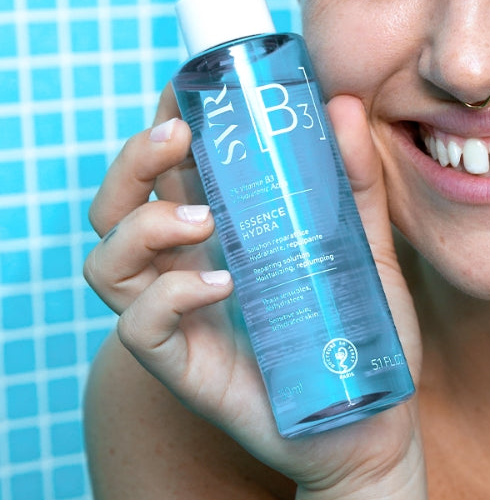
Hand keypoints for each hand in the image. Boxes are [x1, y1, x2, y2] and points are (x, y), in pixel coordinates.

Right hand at [84, 85, 431, 499]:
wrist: (373, 414)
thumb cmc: (360, 326)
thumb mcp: (365, 244)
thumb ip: (354, 180)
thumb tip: (344, 104)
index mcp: (224, 228)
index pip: (169, 167)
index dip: (163, 121)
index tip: (186, 85)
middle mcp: (188, 264)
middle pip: (116, 203)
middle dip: (131, 159)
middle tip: (178, 137)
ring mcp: (180, 316)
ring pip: (107, 259)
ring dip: (143, 225)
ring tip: (204, 218)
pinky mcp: (184, 365)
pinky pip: (141, 325)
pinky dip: (170, 294)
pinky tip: (221, 283)